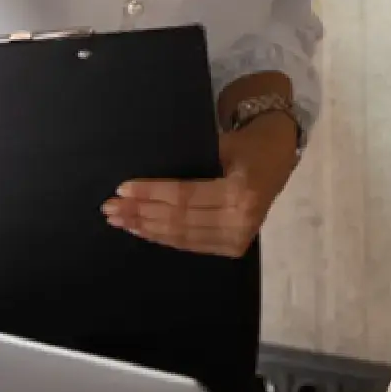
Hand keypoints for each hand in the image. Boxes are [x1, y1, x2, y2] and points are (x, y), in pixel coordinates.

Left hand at [103, 116, 299, 257]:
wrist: (280, 156)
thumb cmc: (250, 143)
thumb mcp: (226, 144)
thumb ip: (193, 162)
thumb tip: (145, 179)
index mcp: (241, 192)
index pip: (185, 196)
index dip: (152, 194)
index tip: (122, 188)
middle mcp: (241, 219)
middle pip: (179, 219)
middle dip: (141, 213)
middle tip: (110, 208)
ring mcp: (239, 238)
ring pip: (181, 236)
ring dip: (147, 228)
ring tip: (119, 220)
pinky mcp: (234, 247)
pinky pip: (191, 244)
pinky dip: (164, 237)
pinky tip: (143, 230)